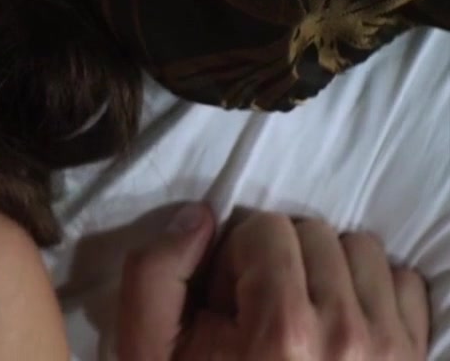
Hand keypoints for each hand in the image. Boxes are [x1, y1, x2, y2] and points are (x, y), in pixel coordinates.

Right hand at [118, 205, 430, 359]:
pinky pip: (405, 283)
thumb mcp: (148, 350)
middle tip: (260, 309)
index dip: (235, 257)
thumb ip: (156, 274)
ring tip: (300, 312)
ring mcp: (390, 348)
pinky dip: (371, 292)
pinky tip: (337, 322)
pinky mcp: (413, 356)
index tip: (228, 301)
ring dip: (328, 270)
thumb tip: (200, 215)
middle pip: (316, 233)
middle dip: (281, 259)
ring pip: (363, 250)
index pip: (266, 228)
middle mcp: (346, 335)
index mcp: (280, 330)